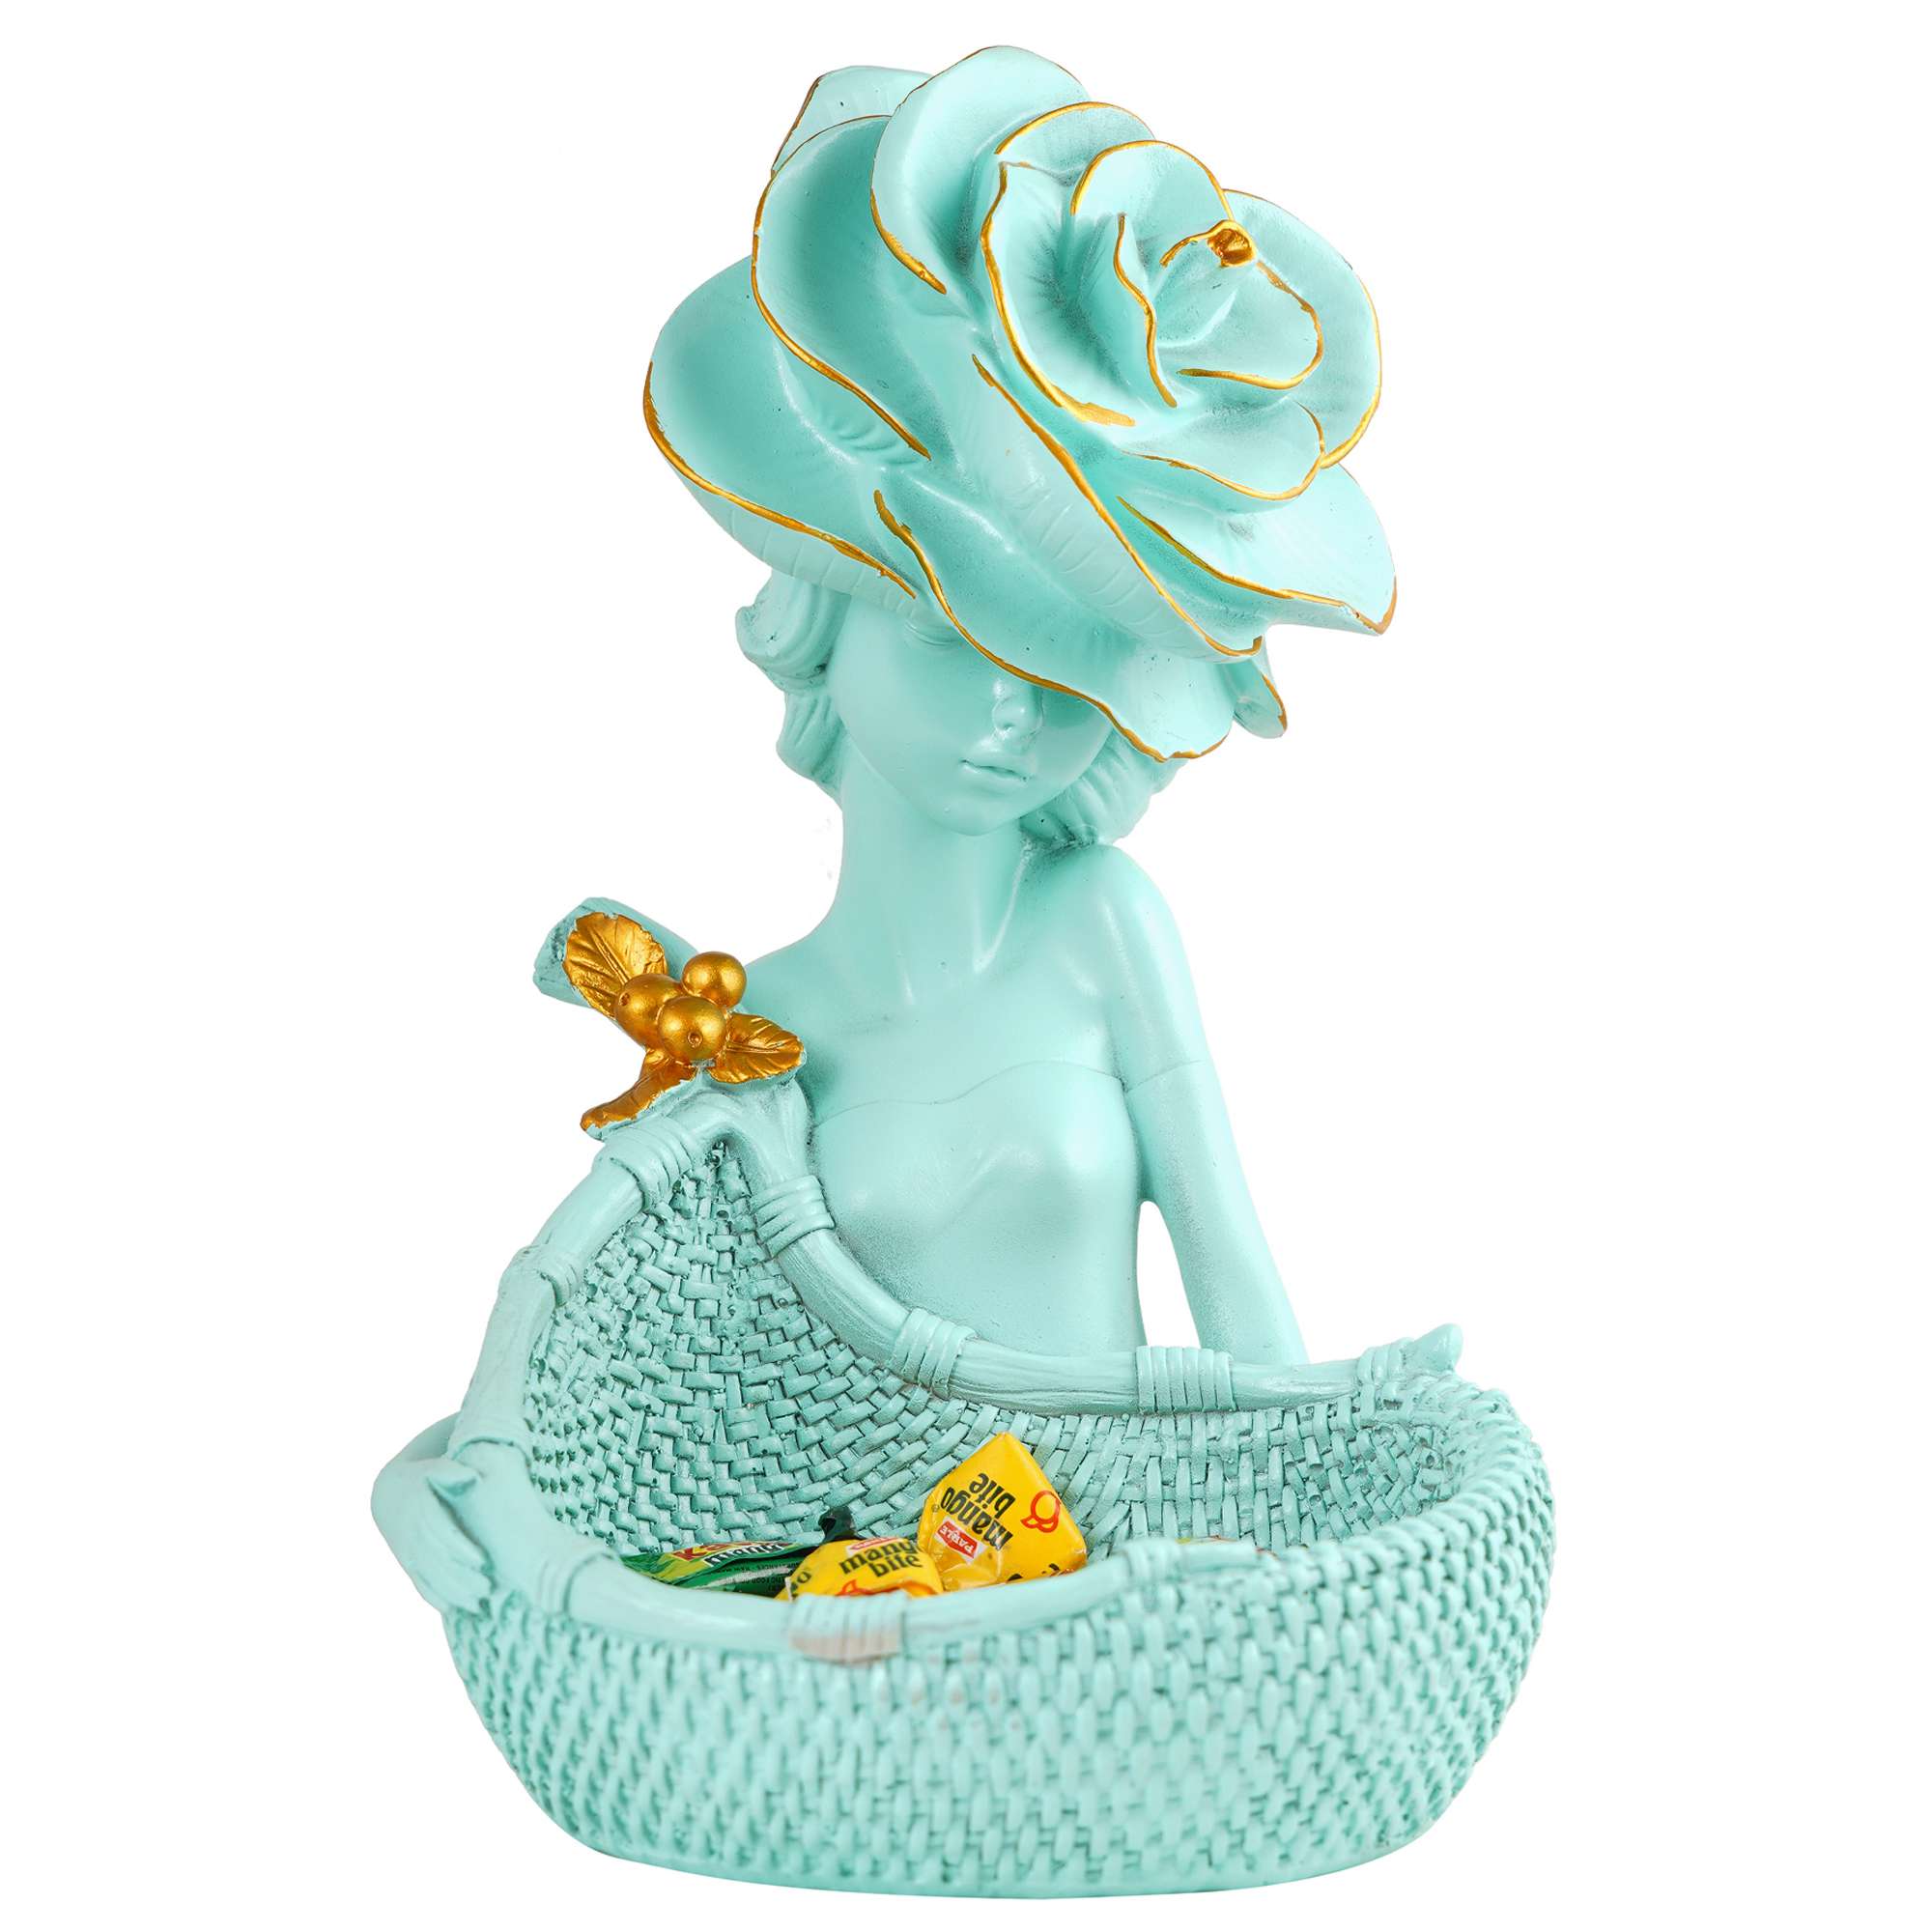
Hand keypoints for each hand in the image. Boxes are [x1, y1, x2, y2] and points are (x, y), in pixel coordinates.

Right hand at [371, 1417, 489, 1615]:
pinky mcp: (407, 1563)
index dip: (459, 1549)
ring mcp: (407, 1552)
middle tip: (488, 1591)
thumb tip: (471, 1477)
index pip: (440, 1534)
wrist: (389, 1492)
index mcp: (420, 1509)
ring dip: (452, 1592)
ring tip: (479, 1606)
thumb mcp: (434, 1468)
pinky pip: (419, 1583)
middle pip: (437, 1561)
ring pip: (429, 1576)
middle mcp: (411, 1534)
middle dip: (460, 1578)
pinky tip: (454, 1610)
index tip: (482, 1561)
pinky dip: (434, 1597)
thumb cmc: (424, 1477)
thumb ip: (452, 1472)